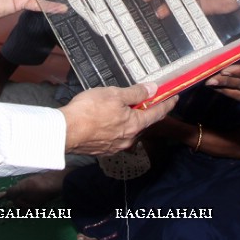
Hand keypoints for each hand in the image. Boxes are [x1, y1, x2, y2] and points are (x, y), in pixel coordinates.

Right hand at [60, 84, 177, 154]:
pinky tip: (106, 122)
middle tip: (144, 101)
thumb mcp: (114, 94)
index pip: (157, 114)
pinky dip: (115, 129)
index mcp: (135, 125)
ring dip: (128, 122)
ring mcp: (115, 147)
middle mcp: (129, 140)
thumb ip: (135, 93)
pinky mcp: (102, 151)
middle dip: (145, 113)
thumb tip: (153, 89)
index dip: (167, 104)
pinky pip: (115, 138)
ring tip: (121, 111)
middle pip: (143, 124)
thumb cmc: (89, 110)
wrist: (65, 131)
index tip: (174, 98)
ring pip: (128, 132)